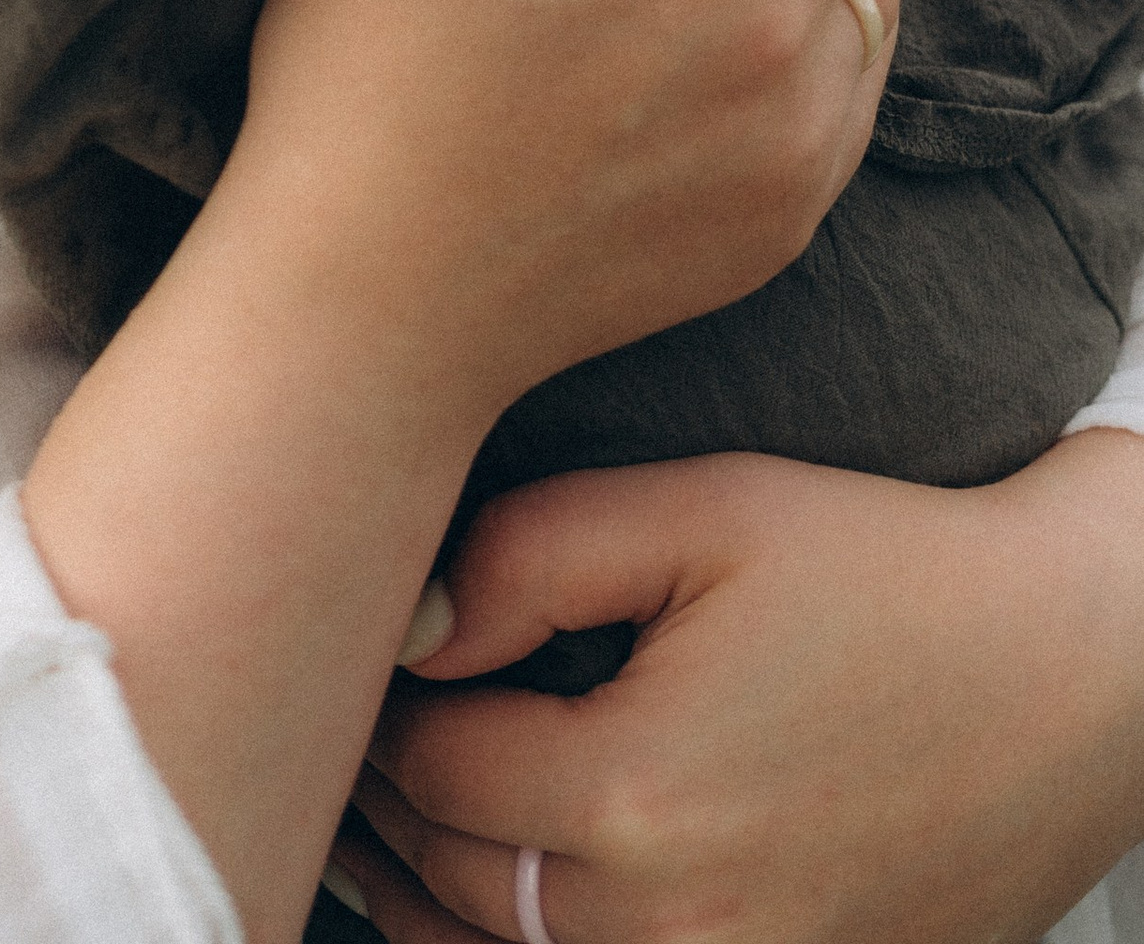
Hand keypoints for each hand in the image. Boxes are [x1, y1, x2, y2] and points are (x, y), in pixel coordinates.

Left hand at [341, 426, 1143, 943]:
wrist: (1066, 675)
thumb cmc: (884, 571)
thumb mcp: (699, 510)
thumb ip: (528, 553)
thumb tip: (411, 627)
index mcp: (636, 794)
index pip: (424, 768)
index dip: (372, 702)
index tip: (359, 647)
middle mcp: (674, 925)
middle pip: (452, 878)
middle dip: (384, 796)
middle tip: (347, 719)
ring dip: (431, 889)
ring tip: (383, 811)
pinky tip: (494, 881)